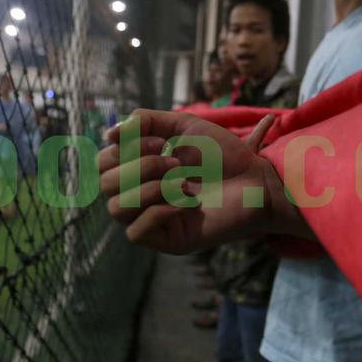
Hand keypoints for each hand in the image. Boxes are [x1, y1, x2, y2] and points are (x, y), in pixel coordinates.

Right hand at [96, 109, 310, 252]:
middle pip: (104, 184)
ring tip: (184, 181)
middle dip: (139, 166)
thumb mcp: (184, 128)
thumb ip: (146, 121)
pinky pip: (136, 233)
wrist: (258, 179)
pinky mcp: (168, 240)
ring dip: (149, 188)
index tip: (157, 140)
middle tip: (174, 161)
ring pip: (116, 208)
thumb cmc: (225, 155)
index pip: (103, 163)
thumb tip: (108, 133)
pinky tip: (188, 202)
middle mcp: (142, 196)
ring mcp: (154, 220)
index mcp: (141, 170)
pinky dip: (158, 211)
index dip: (121, 149)